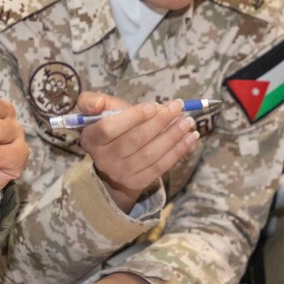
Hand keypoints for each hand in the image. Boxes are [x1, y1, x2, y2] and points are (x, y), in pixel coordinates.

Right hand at [77, 92, 198, 212]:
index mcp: (91, 139)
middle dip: (159, 122)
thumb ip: (92, 101)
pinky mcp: (138, 181)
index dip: (132, 117)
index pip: (108, 129)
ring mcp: (121, 173)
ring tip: (187, 121)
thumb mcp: (99, 111)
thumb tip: (99, 103)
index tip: (154, 106)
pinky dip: (178, 151)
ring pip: (150, 154)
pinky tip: (191, 137)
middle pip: (134, 140)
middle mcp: (104, 159)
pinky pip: (161, 166)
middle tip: (177, 107)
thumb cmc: (112, 127)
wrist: (115, 159)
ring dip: (172, 136)